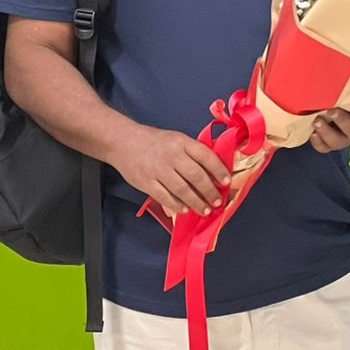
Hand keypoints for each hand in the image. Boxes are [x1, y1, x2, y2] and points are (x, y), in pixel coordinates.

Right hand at [113, 122, 231, 217]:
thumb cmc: (154, 141)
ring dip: (196, 202)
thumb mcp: (176, 139)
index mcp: (181, 142)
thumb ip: (192, 153)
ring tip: (205, 210)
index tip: (226, 181)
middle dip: (209, 191)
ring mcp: (158, 169)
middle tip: (218, 201)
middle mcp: (171, 155)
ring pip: (182, 189)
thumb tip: (213, 172)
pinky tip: (185, 209)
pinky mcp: (146, 182)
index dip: (218, 169)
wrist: (123, 141)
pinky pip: (165, 196)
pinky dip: (177, 204)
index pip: (205, 156)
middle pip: (196, 175)